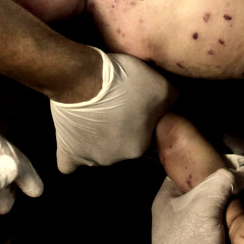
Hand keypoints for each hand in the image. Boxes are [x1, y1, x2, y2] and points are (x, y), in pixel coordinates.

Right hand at [50, 48, 171, 172]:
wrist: (83, 79)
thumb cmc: (124, 82)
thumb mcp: (162, 87)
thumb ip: (171, 102)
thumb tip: (176, 105)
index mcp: (140, 147)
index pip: (143, 137)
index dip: (139, 120)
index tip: (132, 104)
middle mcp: (117, 159)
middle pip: (119, 146)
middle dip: (118, 130)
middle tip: (112, 105)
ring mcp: (91, 160)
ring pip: (97, 153)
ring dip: (96, 138)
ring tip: (91, 112)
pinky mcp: (68, 154)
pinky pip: (70, 163)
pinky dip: (72, 154)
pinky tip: (73, 141)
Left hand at [151, 169, 243, 243]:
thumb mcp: (203, 205)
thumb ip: (221, 182)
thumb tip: (239, 174)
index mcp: (171, 197)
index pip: (197, 171)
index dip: (221, 163)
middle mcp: (186, 212)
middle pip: (222, 190)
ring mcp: (204, 232)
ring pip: (234, 209)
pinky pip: (239, 228)